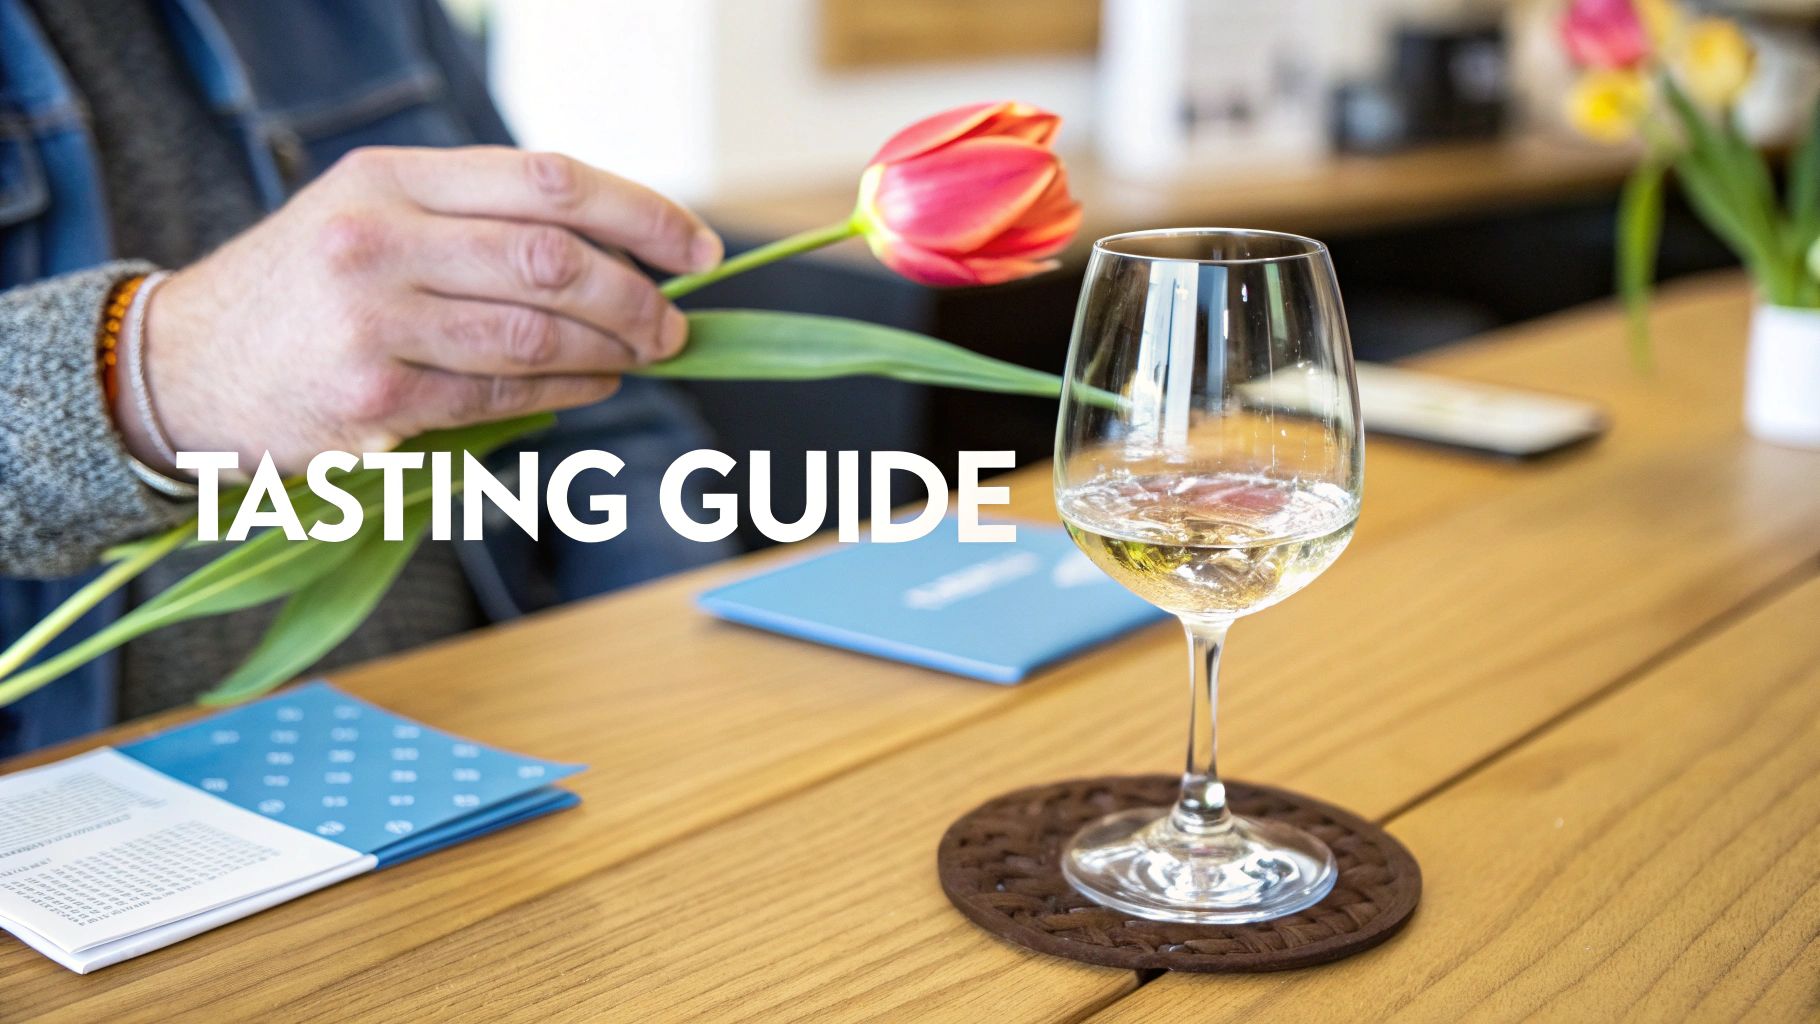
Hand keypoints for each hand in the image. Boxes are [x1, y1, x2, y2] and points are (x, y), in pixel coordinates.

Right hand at [126, 146, 721, 472]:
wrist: (181, 371)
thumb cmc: (305, 294)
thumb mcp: (371, 221)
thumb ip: (475, 222)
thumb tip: (618, 254)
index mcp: (390, 179)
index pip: (547, 179)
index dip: (640, 214)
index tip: (695, 248)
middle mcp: (378, 239)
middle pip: (554, 258)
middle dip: (637, 296)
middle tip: (674, 324)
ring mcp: (372, 321)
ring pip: (537, 332)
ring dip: (612, 350)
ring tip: (642, 356)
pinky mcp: (372, 398)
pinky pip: (502, 396)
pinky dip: (567, 393)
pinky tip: (591, 386)